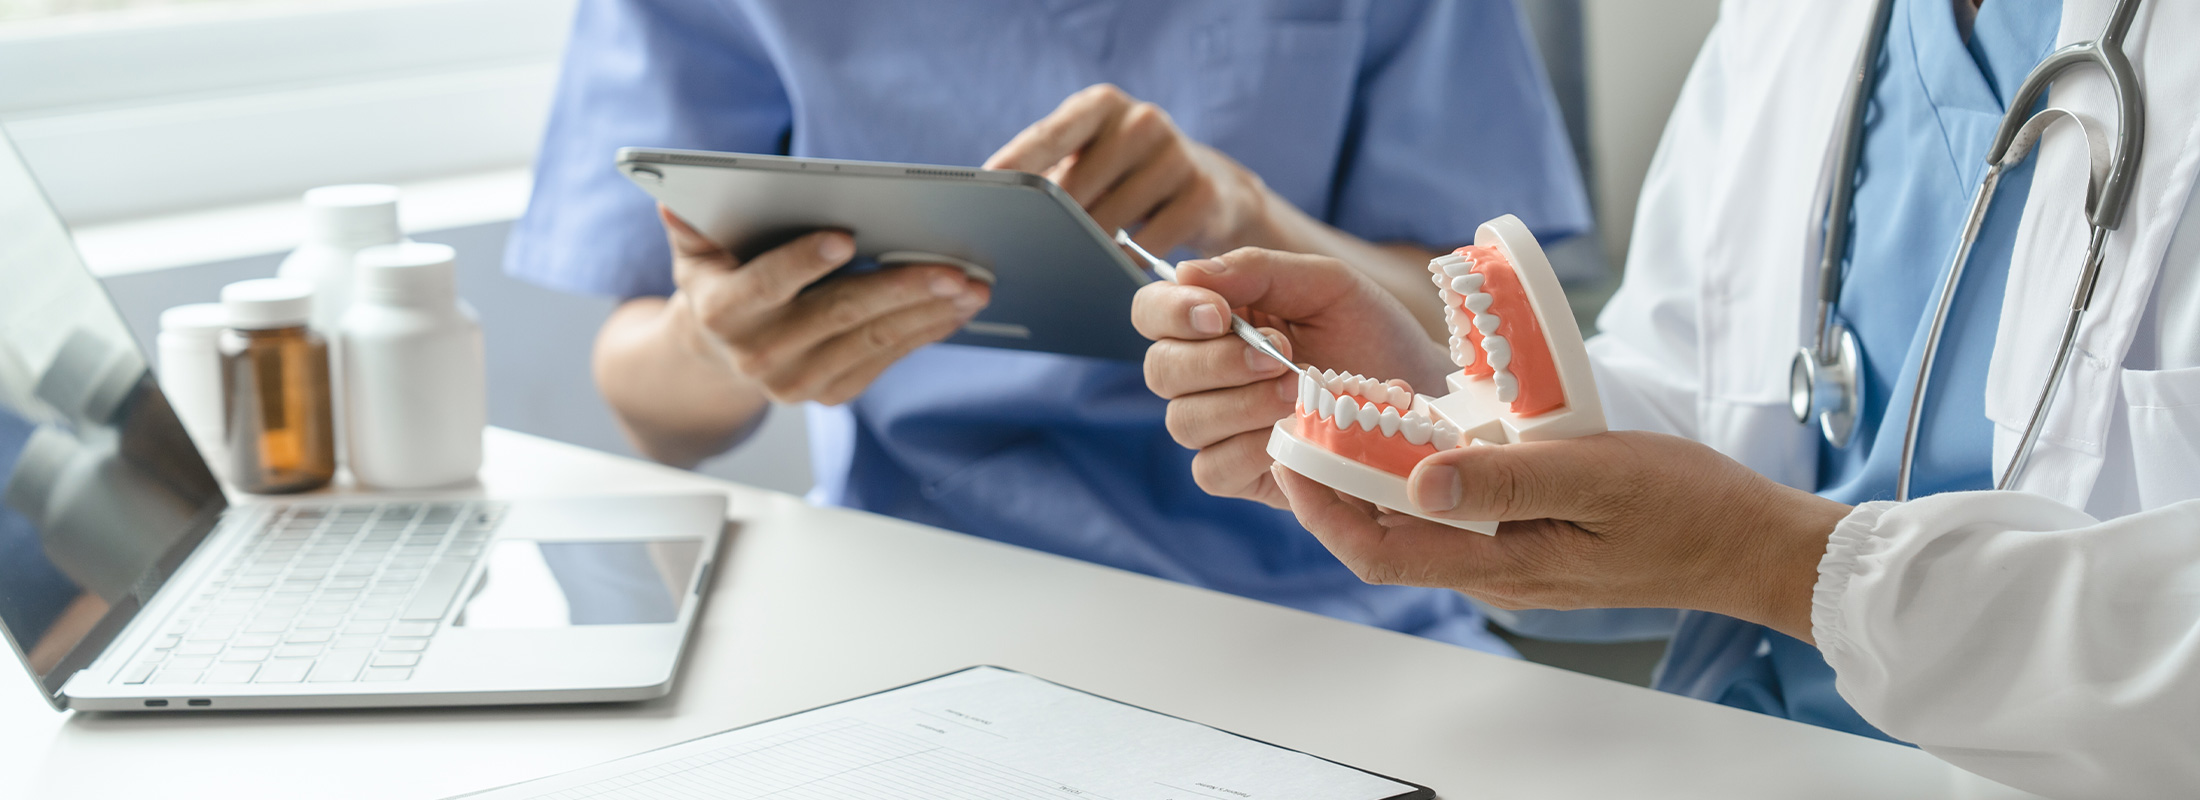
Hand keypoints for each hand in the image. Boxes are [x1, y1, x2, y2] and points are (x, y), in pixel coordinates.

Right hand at [661, 206, 988, 404]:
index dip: (803, 261)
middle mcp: (759, 355)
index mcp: (724, 311)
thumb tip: (674, 201)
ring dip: (929, 313)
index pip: (767, 284)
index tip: (844, 236)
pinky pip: (886, 359)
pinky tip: (957, 309)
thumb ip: (688, 222)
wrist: (717, 353)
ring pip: (872, 341)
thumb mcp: (694, 249)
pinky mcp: (830, 394)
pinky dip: (926, 333)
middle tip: (954, 267)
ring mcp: (797, 382)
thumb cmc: (717, 279)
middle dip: (901, 287)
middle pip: (839, 314)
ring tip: (973, 286)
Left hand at [986, 84, 1270, 255]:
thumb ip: (1048, 173)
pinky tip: (1117, 274)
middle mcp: (1140, 120)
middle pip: (1075, 188)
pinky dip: (1126, 265)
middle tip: (1032, 256)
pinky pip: (1147, 246)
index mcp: (1100, 105)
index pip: (1048, 135)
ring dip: (1088, 251)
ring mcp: (1176, 155)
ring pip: (1109, 221)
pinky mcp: (1203, 194)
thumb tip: (994, 216)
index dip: (1015, 164)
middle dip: (1051, 227)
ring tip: (1079, 265)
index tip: (986, 189)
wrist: (1212, 191)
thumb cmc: (1125, 179)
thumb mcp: (1088, 161)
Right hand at [1132, 247, 1448, 506]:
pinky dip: (1246, 449)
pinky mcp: (1240, 474)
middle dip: (1216, 361)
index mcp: (1216, 320)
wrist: (1426, 397)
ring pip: (1183, 420)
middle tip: (1280, 354)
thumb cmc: (1374, 334)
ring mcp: (1220, 428)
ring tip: (1298, 392)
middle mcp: (1205, 374)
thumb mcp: (1326, 285)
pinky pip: (1211, 469)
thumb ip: (1258, 271)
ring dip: (1239, 403)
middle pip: (1161, 370)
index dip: (1171, 312)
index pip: (1152, 311)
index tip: (1219, 314)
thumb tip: (1187, 273)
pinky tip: (1289, 434)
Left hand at [1271, 430, 1851, 641]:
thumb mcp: (1596, 475)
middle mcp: (1496, 574)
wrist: (1750, 545)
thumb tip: (1417, 479)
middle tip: (1307, 423)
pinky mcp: (1533, 544)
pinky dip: (1428, 478)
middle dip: (1335, 487)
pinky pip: (1460, 518)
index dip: (1320, 507)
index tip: (1289, 451)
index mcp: (1502, 565)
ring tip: (1355, 419)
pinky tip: (1429, 435)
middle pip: (1386, 541)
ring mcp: (1514, 564)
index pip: (1378, 551)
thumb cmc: (1687, 507)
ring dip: (1379, 480)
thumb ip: (1505, 480)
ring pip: (1420, 528)